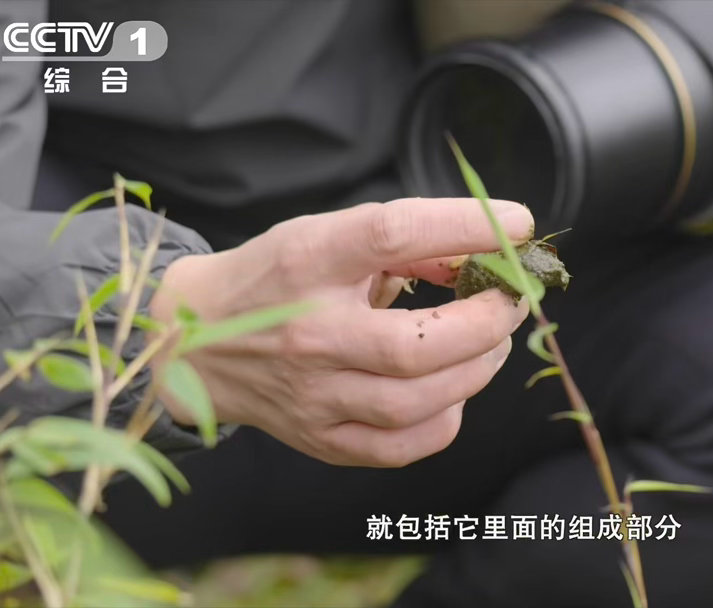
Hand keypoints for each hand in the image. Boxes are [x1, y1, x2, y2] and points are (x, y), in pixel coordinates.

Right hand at [149, 197, 533, 465]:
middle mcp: (308, 334)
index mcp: (307, 261)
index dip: (464, 225)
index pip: (391, 235)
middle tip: (511, 303)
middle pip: (416, 344)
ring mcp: (312, 395)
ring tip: (491, 343)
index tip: (518, 224)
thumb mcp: (327, 236)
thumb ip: (406, 242)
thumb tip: (485, 255)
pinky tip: (451, 390)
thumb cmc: (276, 278)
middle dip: (487, 323)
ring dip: (476, 369)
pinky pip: (403, 445)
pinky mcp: (320, 439)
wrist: (193, 341)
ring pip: (417, 401)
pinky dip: (445, 417)